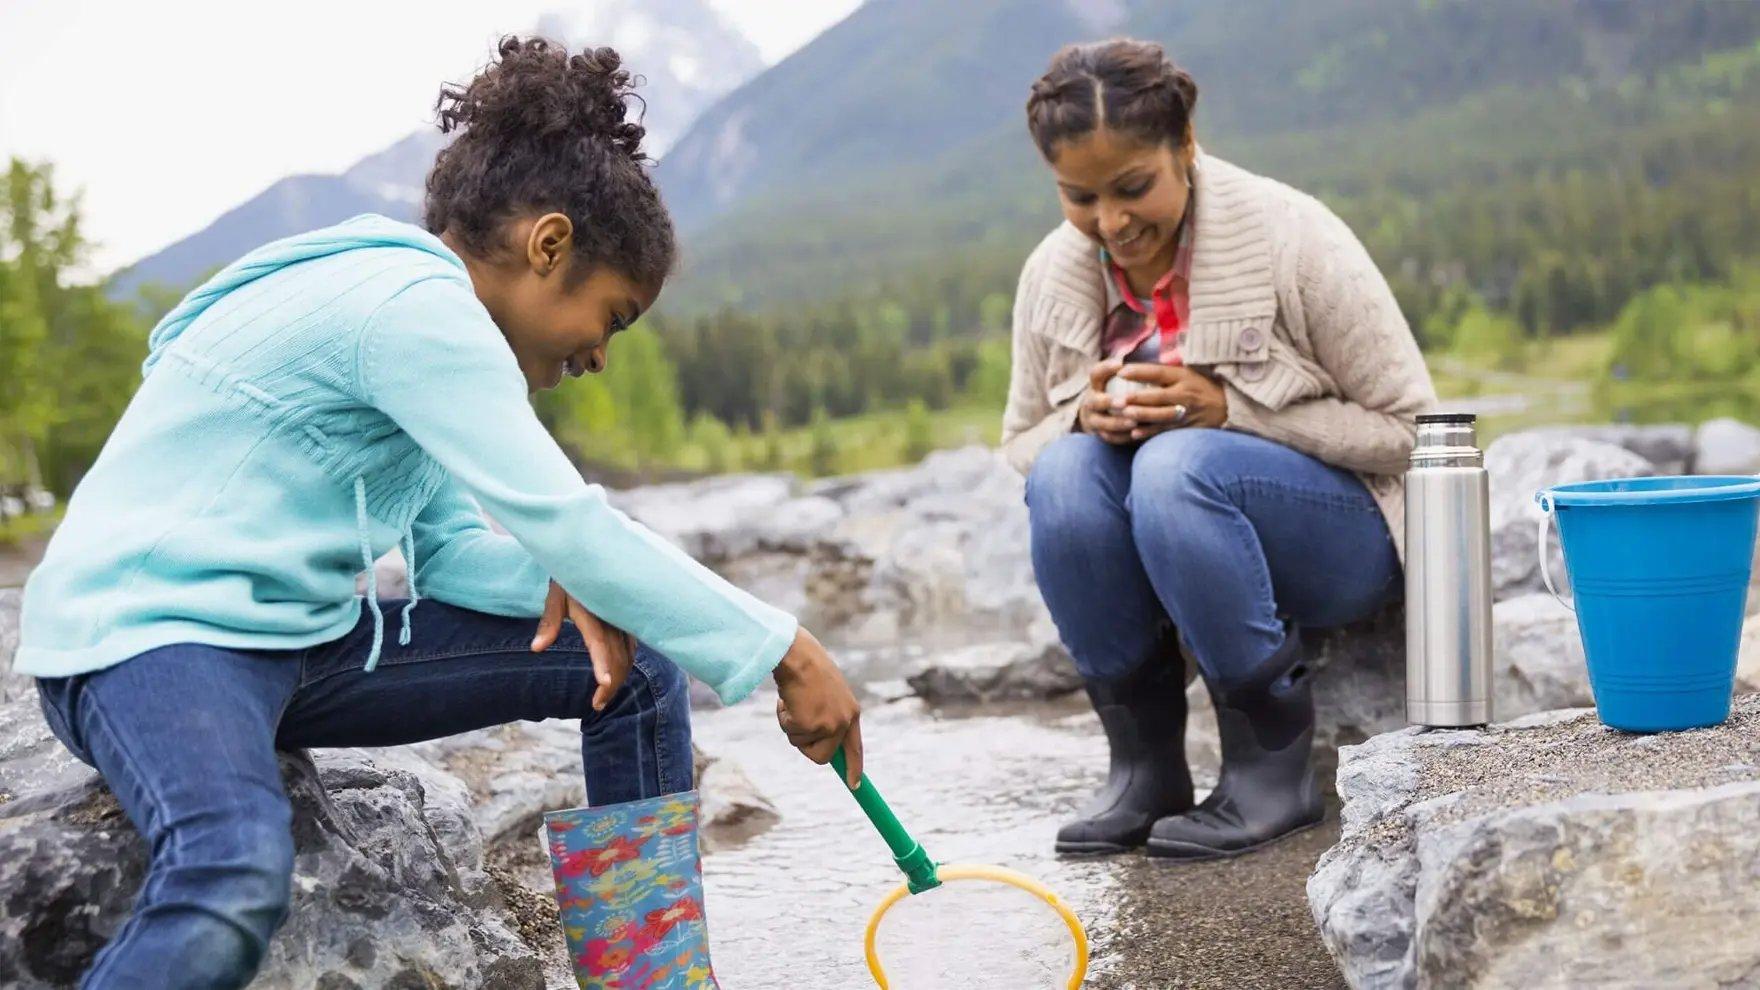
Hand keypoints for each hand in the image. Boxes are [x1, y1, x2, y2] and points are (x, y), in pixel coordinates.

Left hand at [532, 580, 633, 711]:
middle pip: (619, 657)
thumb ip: (549, 622)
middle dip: (611, 684)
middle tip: (597, 706)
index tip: (604, 684)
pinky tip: (618, 673)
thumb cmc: (569, 573)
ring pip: (629, 654)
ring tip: (605, 696)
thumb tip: (536, 649)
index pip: (601, 643)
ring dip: (620, 677)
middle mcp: (612, 618)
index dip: (604, 664)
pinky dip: (626, 663)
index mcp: (593, 612)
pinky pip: (632, 645)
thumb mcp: (555, 594)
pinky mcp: (627, 619)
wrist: (590, 551)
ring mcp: (623, 619)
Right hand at [773, 627, 863, 787]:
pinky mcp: (810, 724)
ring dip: (791, 727)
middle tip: (796, 723)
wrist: (796, 654)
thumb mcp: (827, 694)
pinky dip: (783, 719)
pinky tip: (787, 699)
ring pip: (802, 745)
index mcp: (852, 712)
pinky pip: (790, 733)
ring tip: (793, 702)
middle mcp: (845, 721)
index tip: (855, 786)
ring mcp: (828, 724)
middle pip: (823, 756)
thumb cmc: (807, 668)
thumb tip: (822, 745)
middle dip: (805, 745)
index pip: (855, 748)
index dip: (855, 768)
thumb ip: (829, 716)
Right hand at [1077, 358, 1136, 444]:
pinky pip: (1110, 438)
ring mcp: (1094, 420)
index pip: (1096, 373)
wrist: (1098, 415)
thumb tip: (1155, 354)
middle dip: (1109, 402)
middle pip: (1095, 401)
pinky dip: (1122, 437)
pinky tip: (1137, 436)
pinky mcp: (1100, 435)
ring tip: (1134, 422)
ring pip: (1102, 423)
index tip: (1120, 363)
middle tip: (1123, 401)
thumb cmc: (1116, 391)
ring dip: (1117, 422)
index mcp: (1096, 385)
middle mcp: (1091, 402)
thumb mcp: (1117, 378)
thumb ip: (1129, 371)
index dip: (1106, 368)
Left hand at [1116, 364, 1228, 439]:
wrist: (1228, 407)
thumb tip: (1135, 367)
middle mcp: (1184, 394)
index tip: (1121, 371)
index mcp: (1183, 377)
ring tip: (1123, 414)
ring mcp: (1186, 413)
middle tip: (1116, 399)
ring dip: (1141, 416)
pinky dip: (1150, 433)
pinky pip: (1165, 431)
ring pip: (1160, 415)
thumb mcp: (1188, 374)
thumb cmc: (1201, 387)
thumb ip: (1165, 373)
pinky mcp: (1186, 428)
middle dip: (1136, 398)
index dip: (1139, 372)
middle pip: (1157, 396)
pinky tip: (1134, 433)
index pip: (1158, 373)